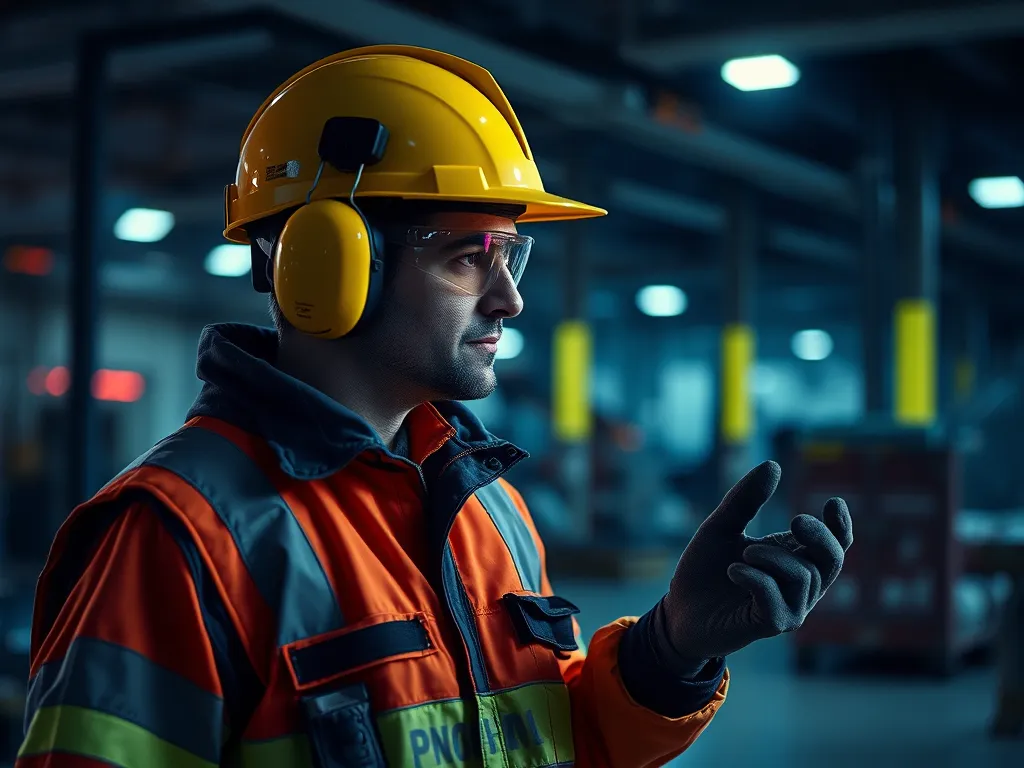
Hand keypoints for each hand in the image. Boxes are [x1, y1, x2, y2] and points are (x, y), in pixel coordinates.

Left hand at [646, 461, 852, 676]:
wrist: (677, 610)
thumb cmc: (705, 570)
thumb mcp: (721, 526)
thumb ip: (745, 500)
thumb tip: (773, 465)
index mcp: (793, 558)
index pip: (834, 545)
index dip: (841, 525)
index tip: (833, 502)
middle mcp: (799, 585)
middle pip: (832, 560)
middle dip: (820, 537)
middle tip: (795, 520)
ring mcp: (790, 608)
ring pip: (803, 577)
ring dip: (771, 558)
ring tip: (743, 554)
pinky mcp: (771, 625)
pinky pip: (776, 600)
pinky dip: (755, 579)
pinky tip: (733, 571)